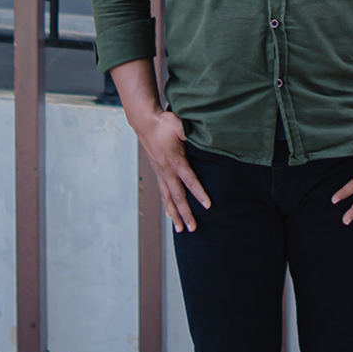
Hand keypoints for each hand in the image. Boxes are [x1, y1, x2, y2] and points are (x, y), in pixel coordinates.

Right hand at [132, 102, 212, 233]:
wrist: (145, 123)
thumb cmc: (164, 122)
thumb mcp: (179, 125)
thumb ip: (190, 134)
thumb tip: (204, 138)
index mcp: (175, 160)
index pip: (189, 180)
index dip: (199, 193)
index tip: (207, 205)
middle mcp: (166, 170)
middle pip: (178, 196)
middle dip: (185, 213)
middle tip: (193, 228)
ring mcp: (161, 173)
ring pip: (168, 198)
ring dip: (175, 215)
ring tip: (180, 229)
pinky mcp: (158, 172)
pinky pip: (163, 193)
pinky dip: (167, 205)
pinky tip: (170, 215)